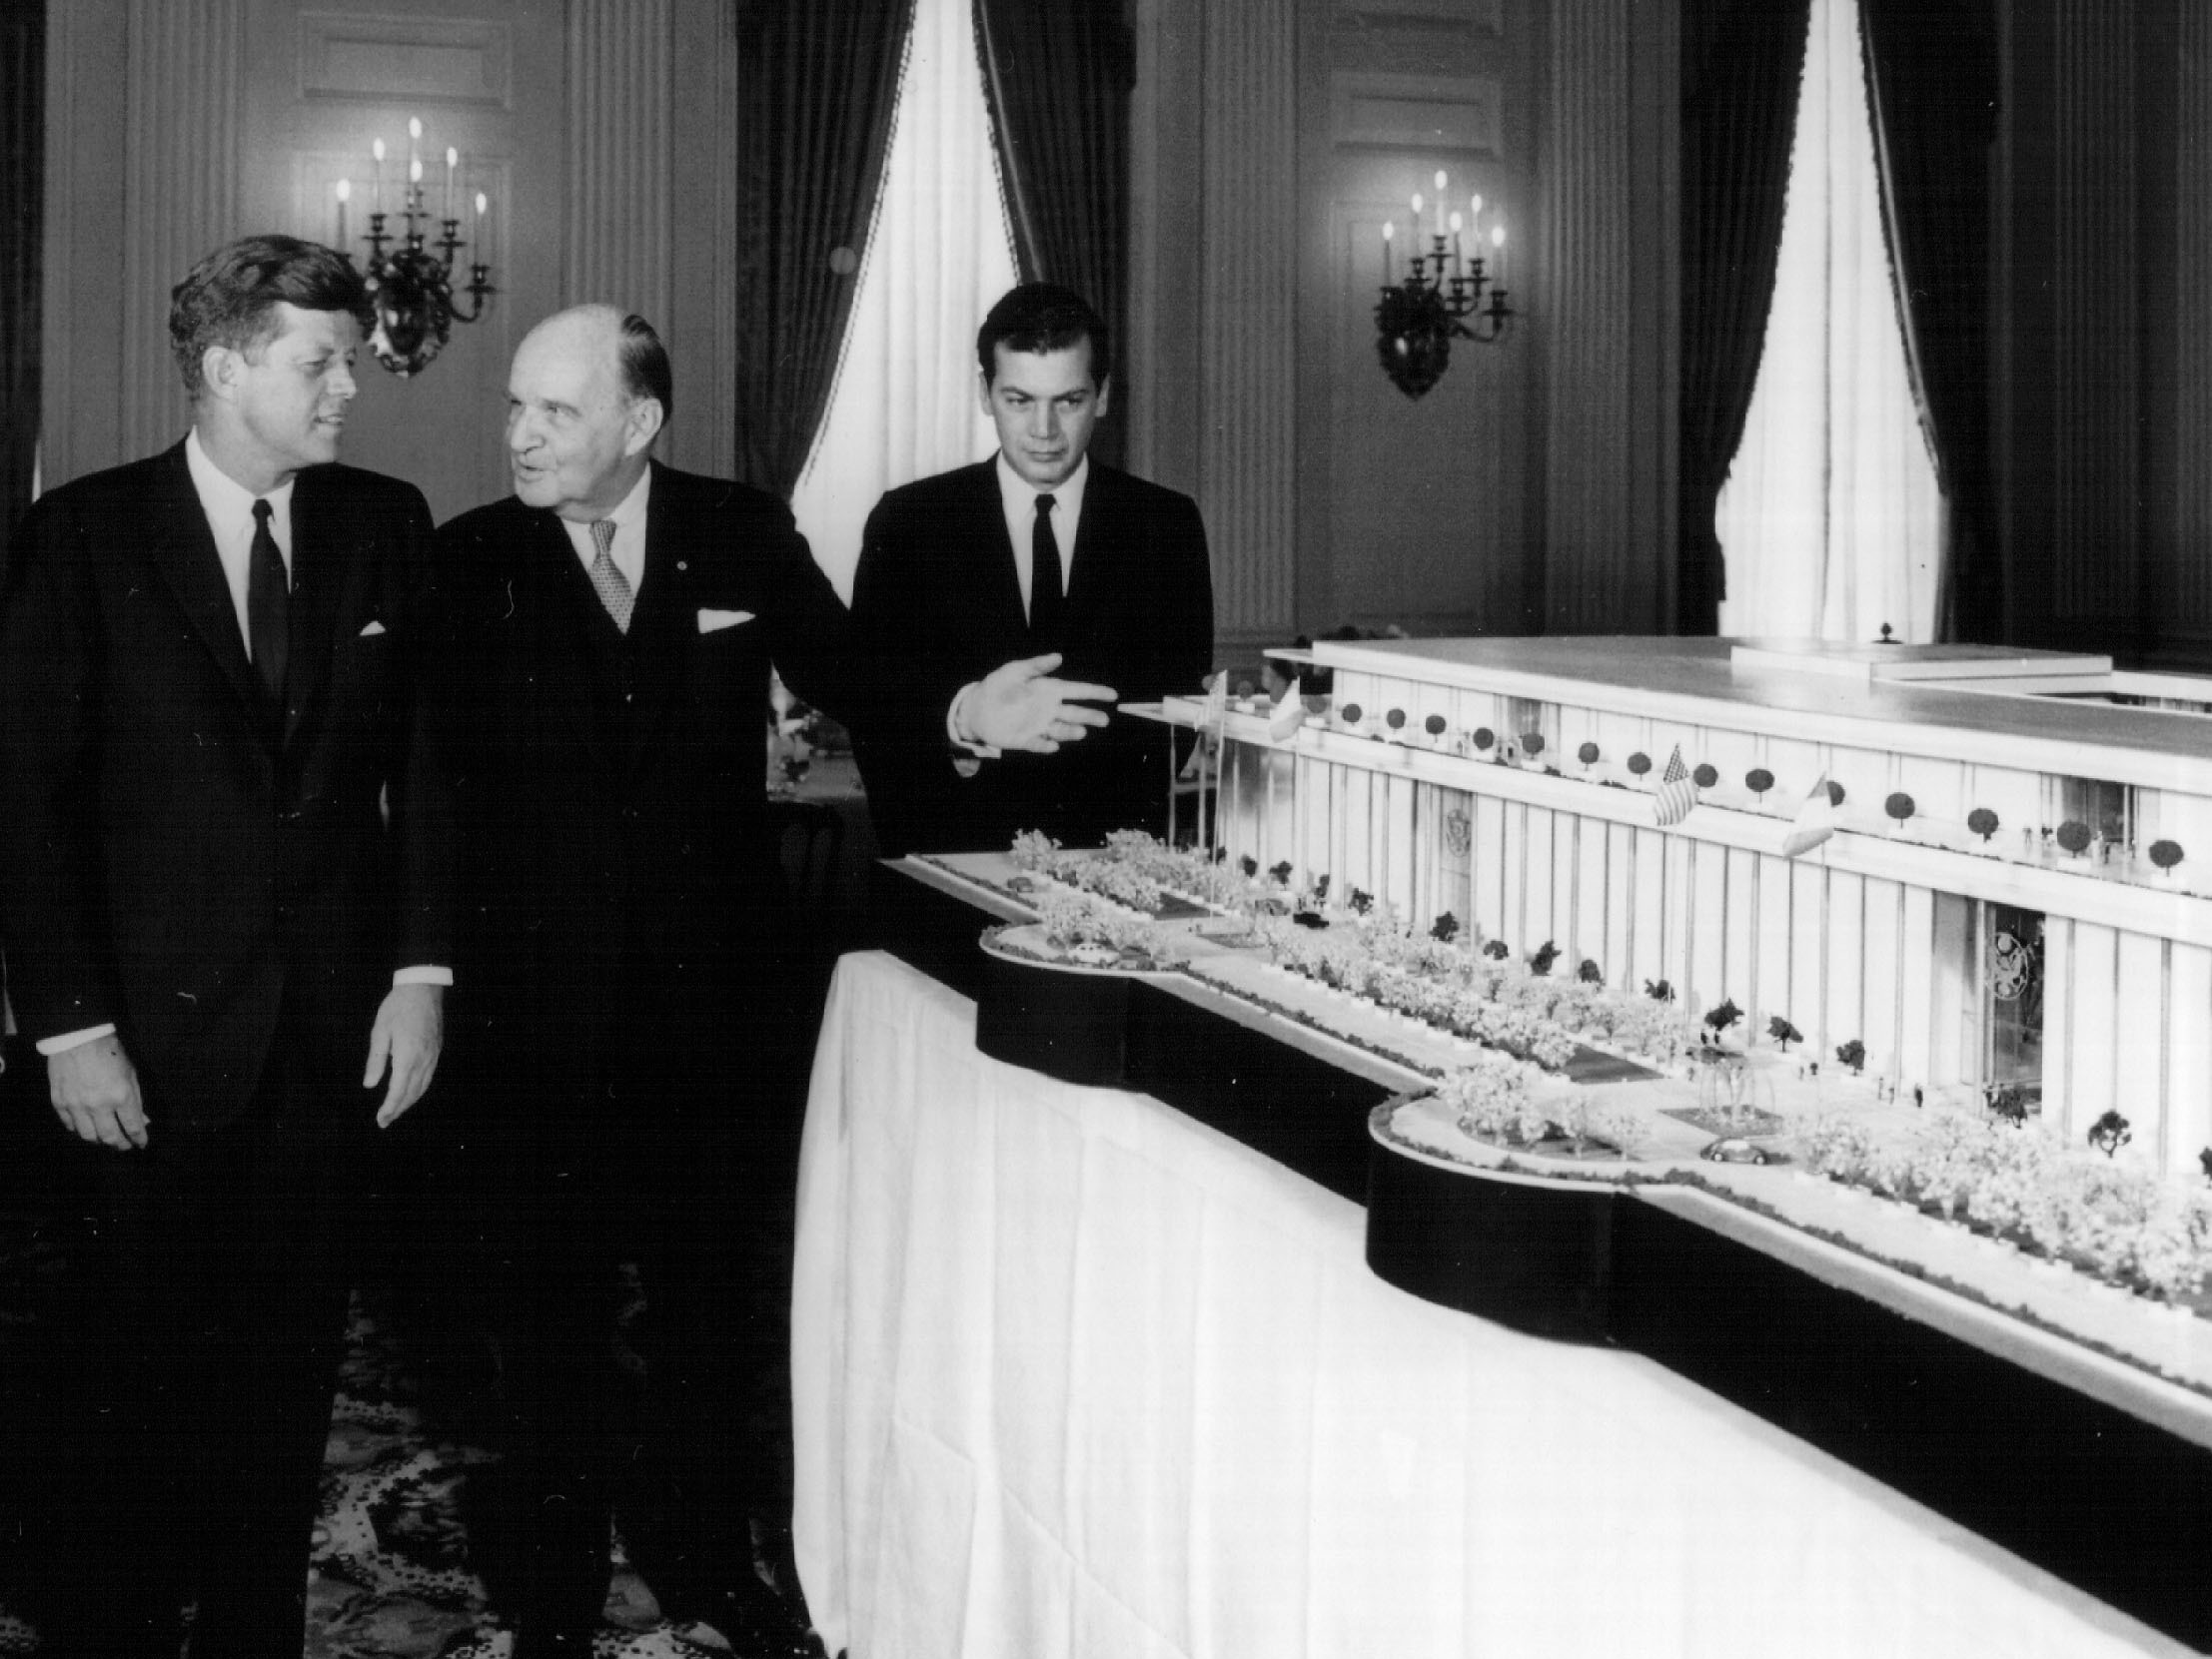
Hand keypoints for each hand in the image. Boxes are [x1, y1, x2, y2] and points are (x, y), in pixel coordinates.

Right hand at [48, 1034, 147, 1149]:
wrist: (78, 1038)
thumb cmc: (110, 1053)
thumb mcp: (131, 1074)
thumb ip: (137, 1100)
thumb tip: (144, 1122)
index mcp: (121, 1096)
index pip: (132, 1127)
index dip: (139, 1139)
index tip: (141, 1144)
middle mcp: (98, 1105)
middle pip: (109, 1137)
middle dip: (119, 1145)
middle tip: (124, 1146)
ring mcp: (76, 1105)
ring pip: (88, 1136)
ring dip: (99, 1140)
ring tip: (106, 1138)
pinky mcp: (59, 1102)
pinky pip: (70, 1125)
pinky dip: (79, 1129)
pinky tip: (87, 1127)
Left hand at [365, 982, 443, 1127]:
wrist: (423, 989)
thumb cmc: (397, 1007)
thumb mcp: (380, 1031)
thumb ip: (376, 1060)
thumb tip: (370, 1084)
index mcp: (407, 1056)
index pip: (398, 1090)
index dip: (389, 1108)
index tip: (381, 1120)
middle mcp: (423, 1060)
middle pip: (412, 1093)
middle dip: (398, 1109)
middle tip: (385, 1121)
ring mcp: (433, 1056)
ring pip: (422, 1087)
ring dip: (409, 1102)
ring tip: (396, 1111)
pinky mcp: (437, 1050)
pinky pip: (429, 1077)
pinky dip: (419, 1090)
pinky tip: (411, 1092)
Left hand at [966, 653, 1117, 753]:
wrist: (976, 708)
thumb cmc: (997, 686)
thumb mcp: (1015, 670)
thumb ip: (1037, 666)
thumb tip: (1059, 657)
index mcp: (1049, 690)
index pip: (1077, 691)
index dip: (1095, 693)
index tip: (1112, 695)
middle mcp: (1048, 709)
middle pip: (1075, 713)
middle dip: (1090, 716)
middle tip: (1104, 720)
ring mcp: (1039, 726)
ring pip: (1061, 730)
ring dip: (1071, 732)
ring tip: (1081, 732)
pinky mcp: (1026, 740)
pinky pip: (1039, 744)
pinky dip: (1045, 746)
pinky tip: (1052, 745)